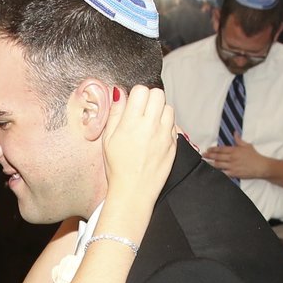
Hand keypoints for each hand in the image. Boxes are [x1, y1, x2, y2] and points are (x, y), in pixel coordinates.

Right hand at [98, 84, 177, 216]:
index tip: (132, 104)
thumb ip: (115, 114)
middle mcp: (151, 126)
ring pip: (169, 107)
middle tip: (142, 111)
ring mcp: (165, 135)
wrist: (134, 191)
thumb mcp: (108, 140)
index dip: (136, 95)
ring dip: (160, 111)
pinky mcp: (174, 144)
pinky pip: (174, 125)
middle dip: (149, 99)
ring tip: (150, 123)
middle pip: (158, 94)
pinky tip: (156, 135)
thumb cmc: (118, 168)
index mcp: (131, 123)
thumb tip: (119, 93)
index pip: (141, 90)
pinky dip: (166, 125)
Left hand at [201, 139, 277, 183]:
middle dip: (209, 156)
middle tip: (203, 156)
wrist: (261, 167)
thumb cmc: (254, 156)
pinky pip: (224, 173)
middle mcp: (232, 158)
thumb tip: (234, 132)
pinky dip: (217, 173)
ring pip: (219, 165)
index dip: (213, 149)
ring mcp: (233, 166)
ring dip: (211, 164)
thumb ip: (239, 140)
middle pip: (218, 157)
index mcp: (235, 150)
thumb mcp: (247, 145)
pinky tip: (212, 172)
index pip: (221, 149)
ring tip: (205, 163)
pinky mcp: (234, 174)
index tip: (208, 149)